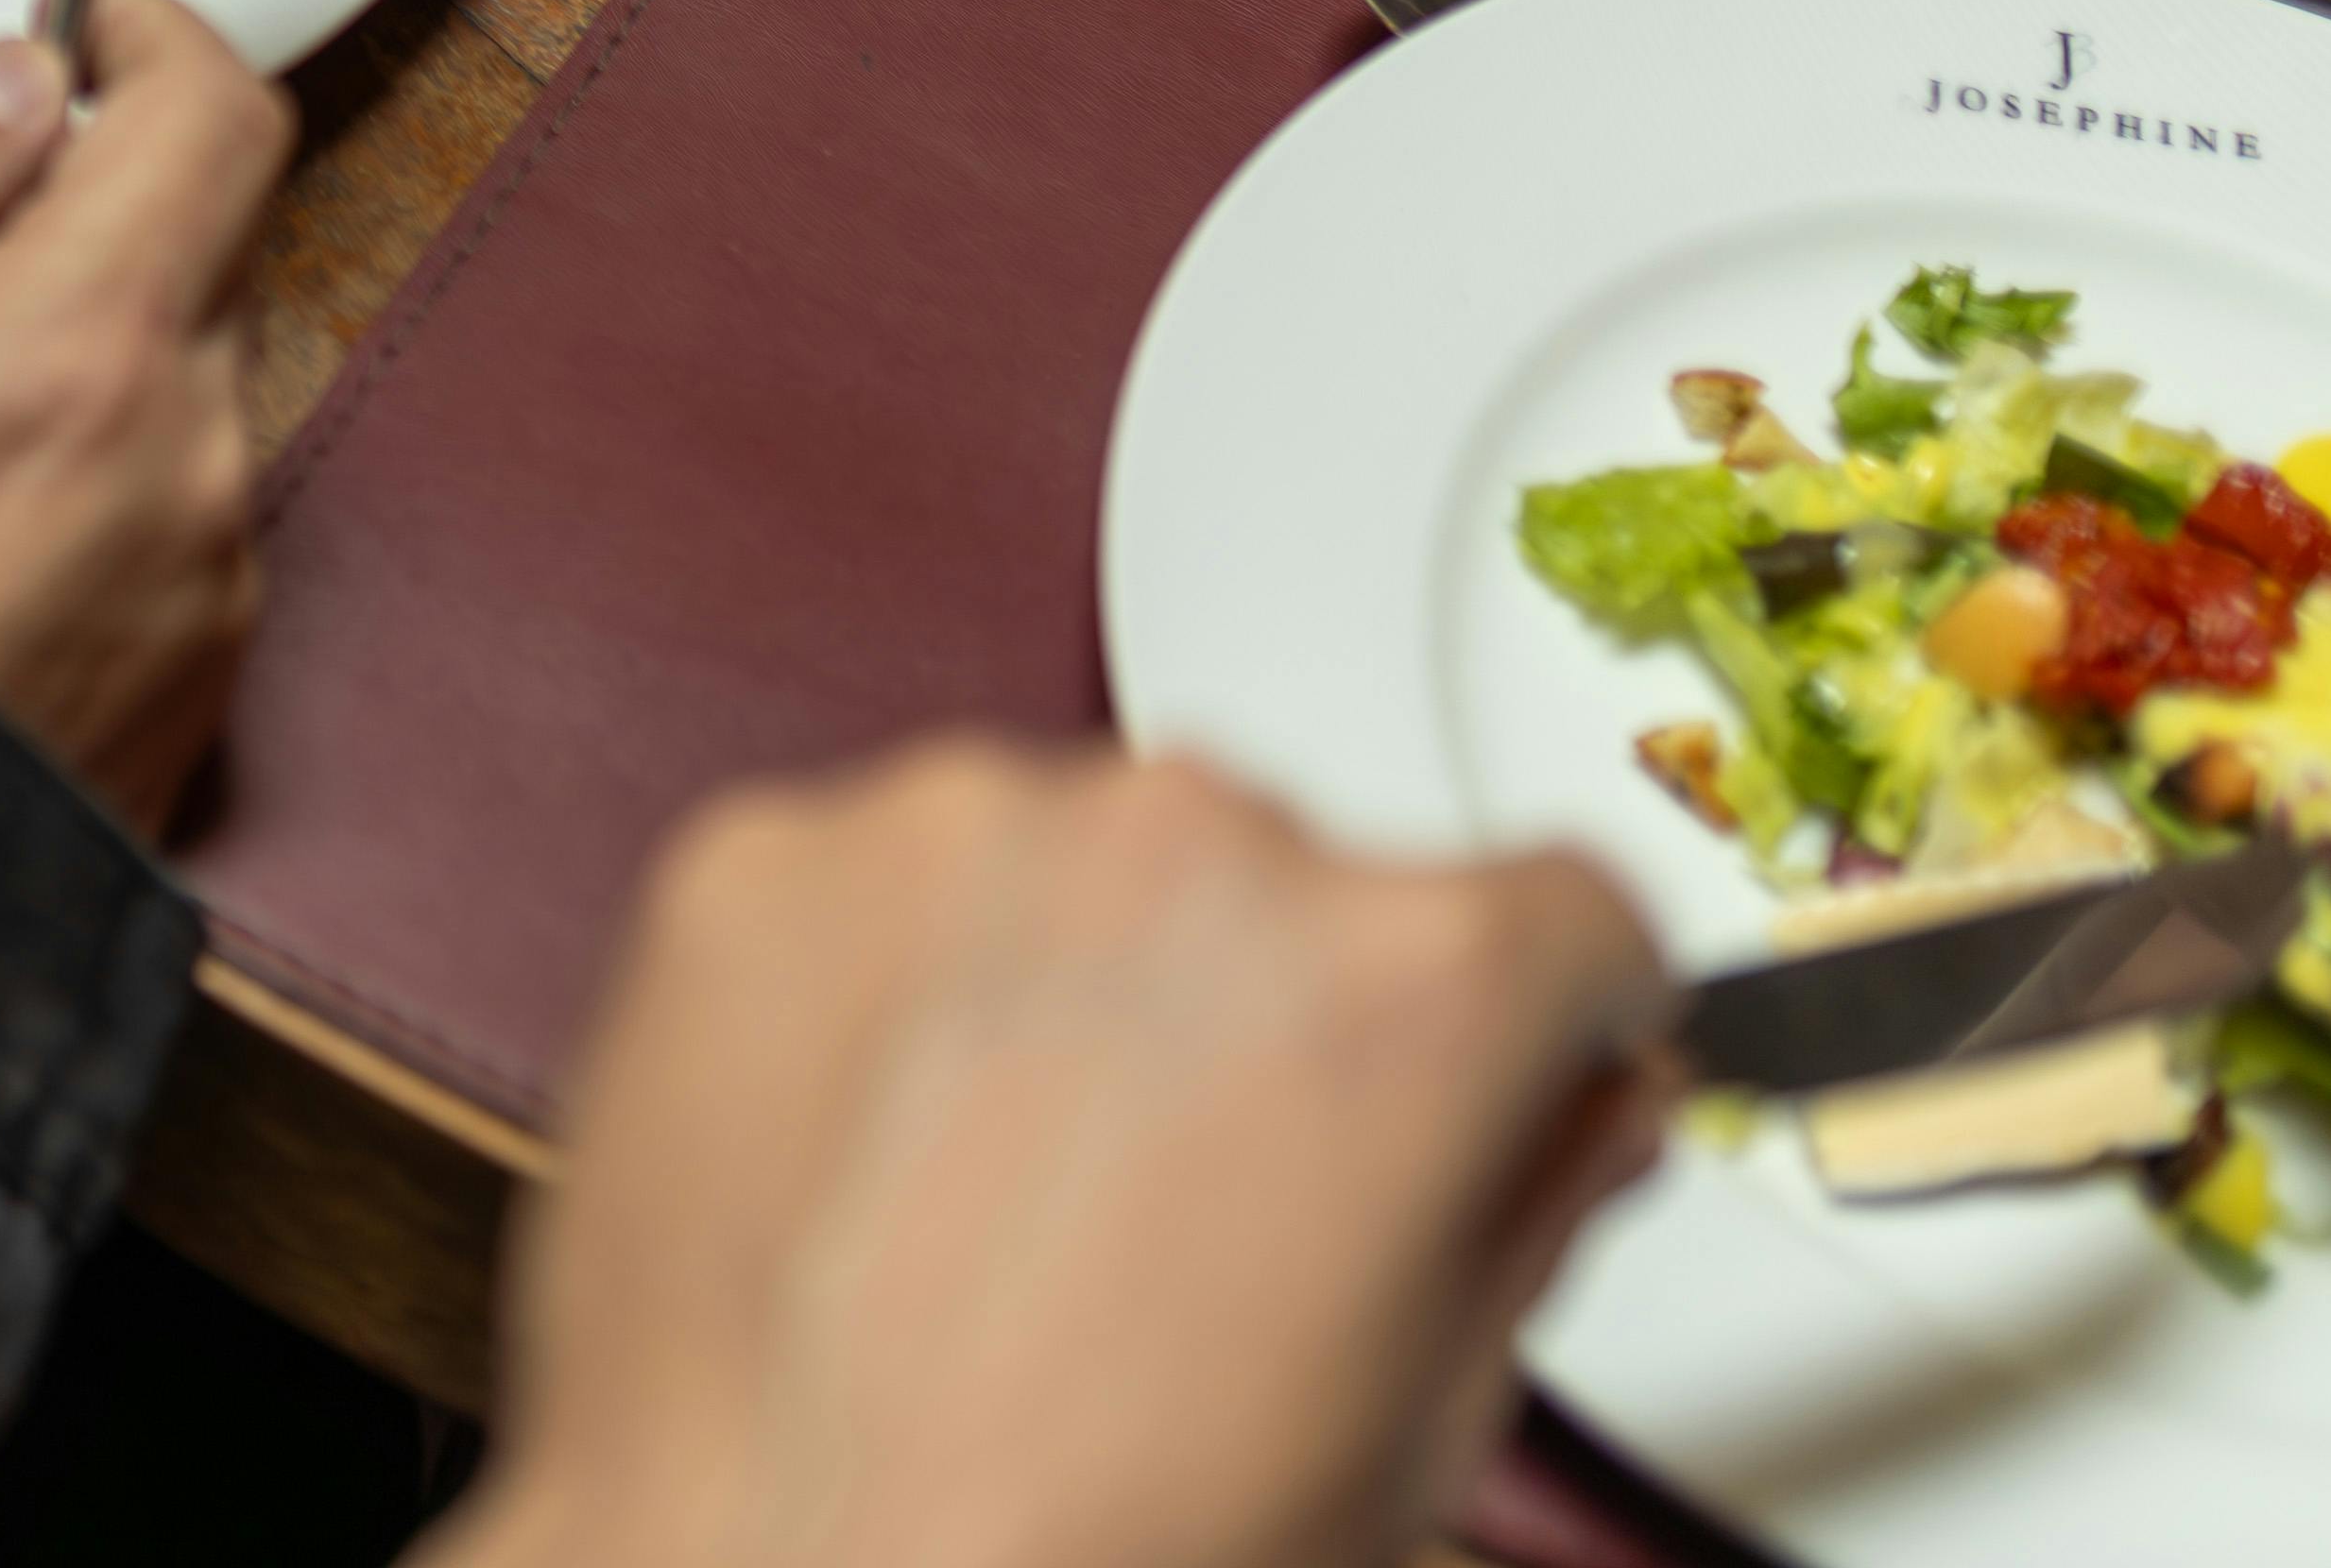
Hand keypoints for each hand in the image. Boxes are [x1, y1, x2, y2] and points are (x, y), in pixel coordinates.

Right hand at [0, 0, 290, 818]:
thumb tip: (20, 82)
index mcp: (86, 343)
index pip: (220, 116)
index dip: (152, 38)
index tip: (75, 34)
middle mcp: (191, 461)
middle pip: (199, 252)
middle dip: (84, 220)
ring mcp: (209, 587)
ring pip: (181, 392)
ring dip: (82, 367)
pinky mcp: (200, 691)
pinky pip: (172, 525)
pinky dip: (88, 495)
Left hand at [429, 745, 1674, 1567]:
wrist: (780, 1567)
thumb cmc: (1078, 1541)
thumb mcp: (1412, 1420)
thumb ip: (1526, 1212)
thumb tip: (1570, 1118)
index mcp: (1401, 981)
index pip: (1564, 920)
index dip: (1543, 1024)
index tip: (1502, 1061)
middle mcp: (1182, 850)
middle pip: (1290, 878)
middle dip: (1267, 1012)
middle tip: (1197, 1201)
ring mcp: (952, 835)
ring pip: (1066, 864)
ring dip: (1061, 983)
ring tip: (1005, 1200)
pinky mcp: (760, 862)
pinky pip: (867, 887)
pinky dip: (873, 990)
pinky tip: (874, 1159)